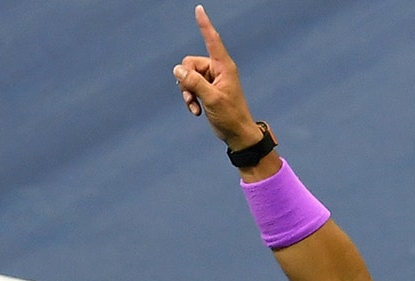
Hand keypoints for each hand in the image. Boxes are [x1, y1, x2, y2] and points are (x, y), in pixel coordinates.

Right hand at [173, 5, 261, 149]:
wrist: (237, 134)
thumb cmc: (231, 116)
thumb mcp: (211, 99)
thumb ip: (194, 83)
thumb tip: (177, 70)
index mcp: (224, 67)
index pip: (212, 41)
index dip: (205, 25)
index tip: (199, 9)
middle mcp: (218, 70)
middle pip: (189, 63)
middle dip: (186, 80)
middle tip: (192, 96)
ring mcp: (212, 80)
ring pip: (186, 76)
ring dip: (187, 92)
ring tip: (195, 106)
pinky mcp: (207, 89)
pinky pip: (189, 87)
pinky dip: (189, 98)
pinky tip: (196, 111)